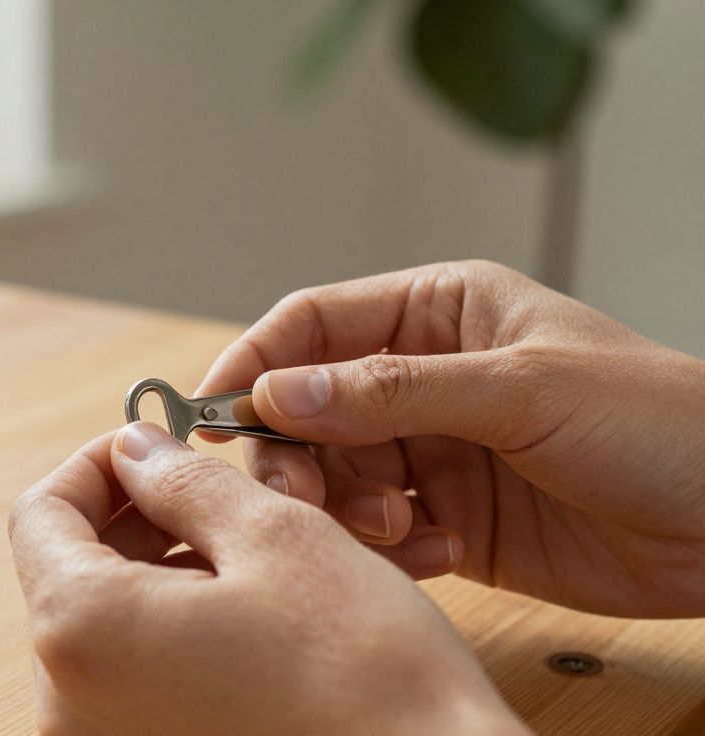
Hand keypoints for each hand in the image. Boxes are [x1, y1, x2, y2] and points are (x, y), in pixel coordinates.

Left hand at [9, 425, 524, 735]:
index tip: (158, 446)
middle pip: (73, 570)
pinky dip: (181, 631)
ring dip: (170, 571)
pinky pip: (140, 677)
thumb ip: (184, 481)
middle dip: (141, 517)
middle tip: (219, 494)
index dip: (99, 464)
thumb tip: (137, 450)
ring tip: (255, 553)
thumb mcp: (277, 538)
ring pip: (112, 623)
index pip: (41, 513)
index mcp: (83, 633)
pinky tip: (254, 614)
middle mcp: (70, 707)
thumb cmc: (368, 678)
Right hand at [198, 260, 704, 616]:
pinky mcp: (451, 519)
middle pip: (307, 410)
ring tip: (402, 528)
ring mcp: (435, 450)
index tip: (208, 412)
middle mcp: (425, 378)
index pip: (313, 325)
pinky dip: (394, 550)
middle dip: (294, 456)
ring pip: (335, 477)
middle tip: (298, 498)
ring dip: (347, 510)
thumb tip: (278, 392)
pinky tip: (445, 551)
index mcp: (439, 311)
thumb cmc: (658, 421)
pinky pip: (379, 533)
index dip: (254, 365)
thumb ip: (391, 390)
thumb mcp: (520, 389)